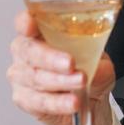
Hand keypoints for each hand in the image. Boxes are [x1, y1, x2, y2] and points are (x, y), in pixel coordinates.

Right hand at [7, 9, 115, 124]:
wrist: (89, 102)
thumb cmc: (89, 72)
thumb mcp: (101, 61)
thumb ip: (99, 62)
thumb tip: (97, 68)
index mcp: (41, 33)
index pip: (25, 22)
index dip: (25, 22)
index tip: (31, 24)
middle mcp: (26, 52)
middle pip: (29, 51)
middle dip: (50, 57)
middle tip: (71, 63)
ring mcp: (22, 77)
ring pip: (35, 77)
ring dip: (60, 81)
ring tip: (81, 82)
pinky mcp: (25, 100)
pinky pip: (39, 102)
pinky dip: (58, 102)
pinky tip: (72, 101)